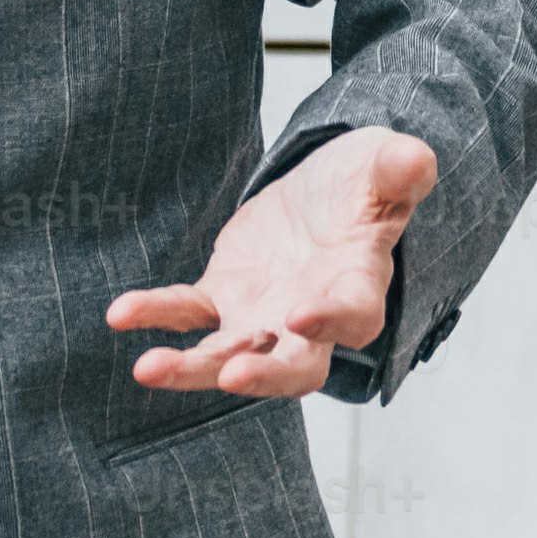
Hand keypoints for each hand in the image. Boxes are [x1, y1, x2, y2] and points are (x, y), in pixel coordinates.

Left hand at [107, 128, 435, 396]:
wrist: (322, 194)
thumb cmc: (361, 186)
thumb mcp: (383, 166)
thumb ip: (400, 169)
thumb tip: (416, 159)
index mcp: (359, 288)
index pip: (354, 317)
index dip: (332, 320)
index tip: (301, 316)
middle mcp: (310, 321)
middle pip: (293, 367)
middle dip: (262, 375)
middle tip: (230, 378)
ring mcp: (261, 318)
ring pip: (228, 356)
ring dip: (190, 368)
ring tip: (148, 369)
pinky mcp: (222, 299)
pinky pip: (186, 314)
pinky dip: (155, 315)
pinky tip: (120, 314)